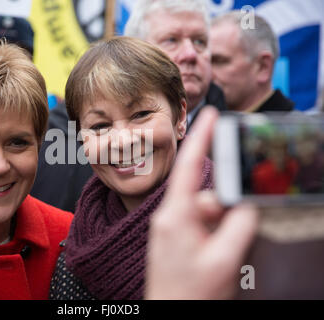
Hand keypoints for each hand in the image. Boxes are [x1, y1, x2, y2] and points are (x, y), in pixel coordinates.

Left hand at [146, 107, 257, 299]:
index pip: (188, 167)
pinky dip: (214, 233)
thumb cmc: (190, 294)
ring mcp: (170, 229)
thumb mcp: (223, 260)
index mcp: (174, 217)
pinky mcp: (175, 239)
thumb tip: (245, 204)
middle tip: (228, 233)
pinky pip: (199, 224)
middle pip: (203, 194)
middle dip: (223, 206)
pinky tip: (215, 254)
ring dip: (220, 226)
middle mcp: (168, 218)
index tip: (209, 113)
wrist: (170, 316)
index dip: (200, 137)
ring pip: (204, 212)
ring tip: (220, 254)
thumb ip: (238, 226)